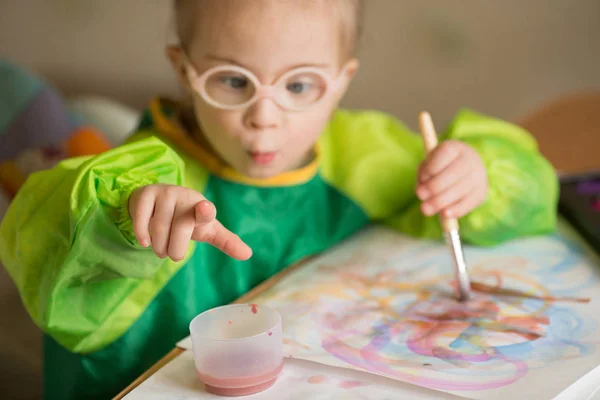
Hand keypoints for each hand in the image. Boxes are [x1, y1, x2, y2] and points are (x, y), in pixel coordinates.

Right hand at [128, 184, 251, 260]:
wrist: (158, 202)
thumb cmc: (187, 218)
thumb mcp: (207, 229)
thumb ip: (226, 241)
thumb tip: (248, 255)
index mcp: (203, 207)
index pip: (206, 211)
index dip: (205, 211)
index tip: (204, 209)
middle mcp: (185, 196)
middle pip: (180, 230)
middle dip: (176, 250)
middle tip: (173, 254)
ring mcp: (165, 194)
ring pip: (160, 229)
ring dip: (159, 247)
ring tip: (160, 249)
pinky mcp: (146, 195)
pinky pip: (141, 219)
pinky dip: (142, 233)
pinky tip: (144, 241)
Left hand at [416, 140, 487, 218]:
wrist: (464, 170)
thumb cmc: (439, 167)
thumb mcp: (428, 165)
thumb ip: (423, 175)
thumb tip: (421, 193)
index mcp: (455, 148)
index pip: (445, 153)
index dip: (432, 167)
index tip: (422, 177)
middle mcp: (470, 159)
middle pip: (455, 172)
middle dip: (434, 186)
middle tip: (419, 195)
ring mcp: (479, 176)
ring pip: (461, 189)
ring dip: (442, 201)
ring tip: (425, 209)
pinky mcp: (481, 192)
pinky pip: (470, 202)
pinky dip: (457, 209)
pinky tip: (445, 214)